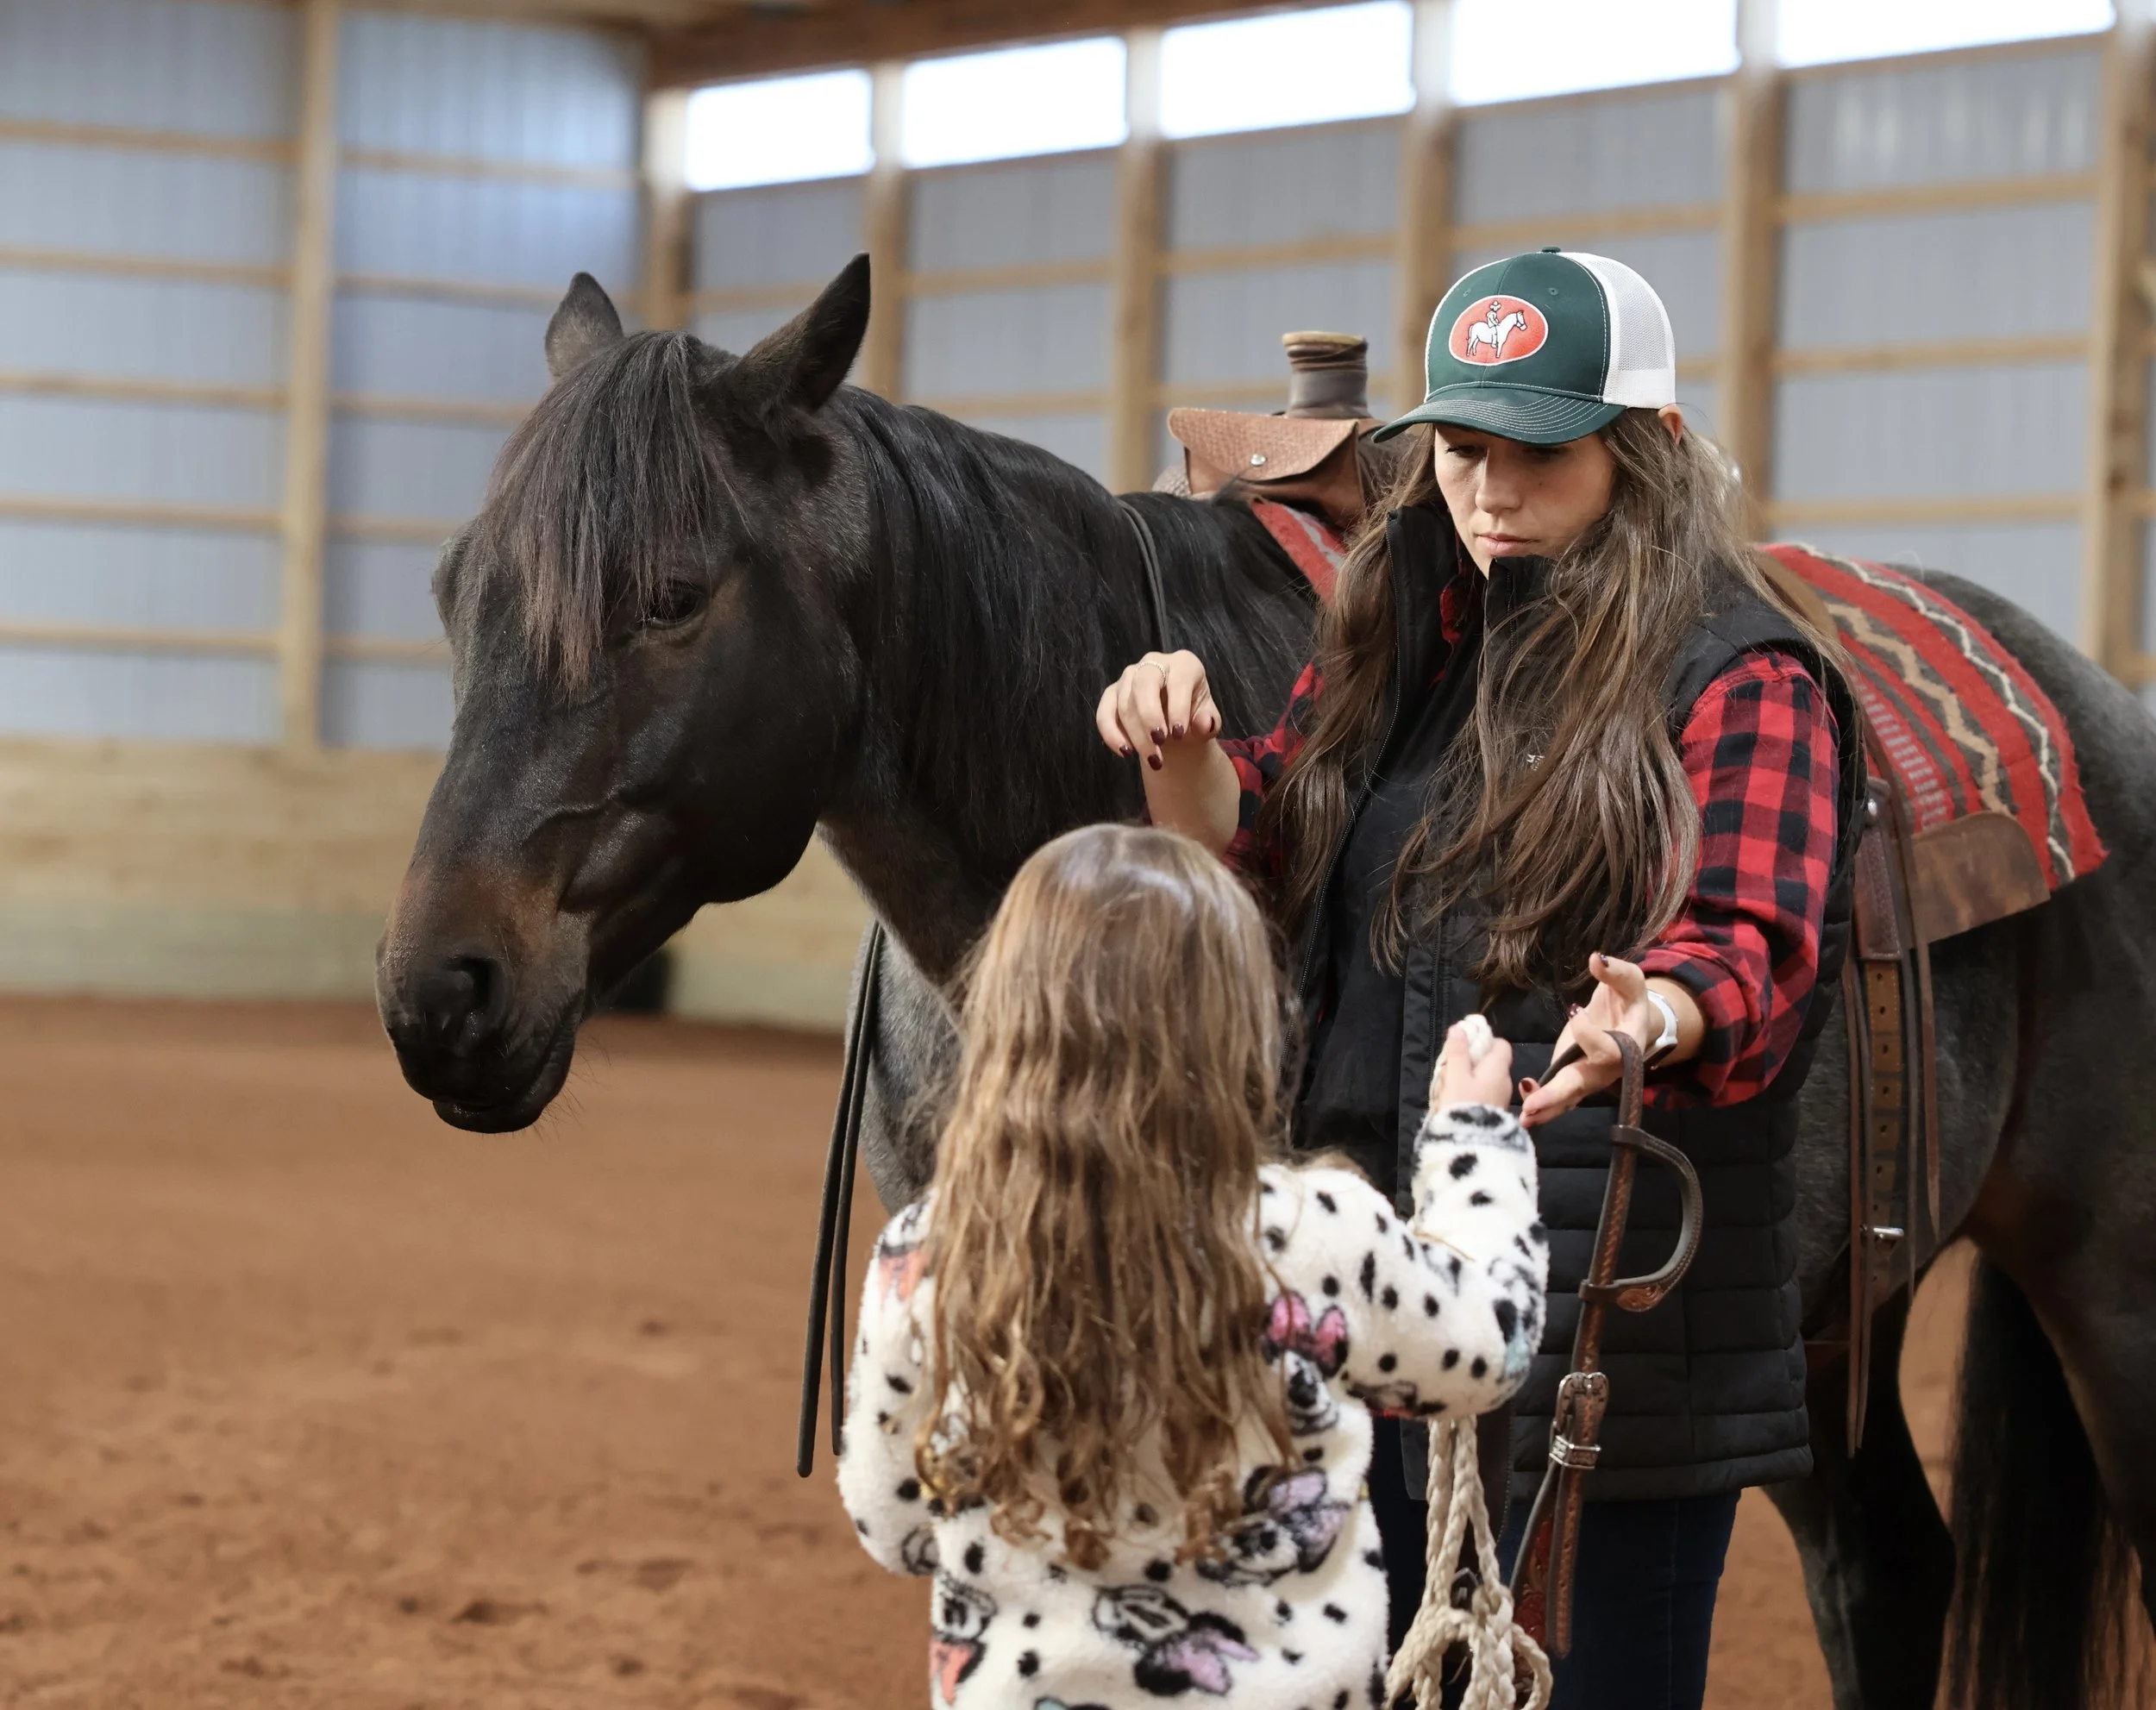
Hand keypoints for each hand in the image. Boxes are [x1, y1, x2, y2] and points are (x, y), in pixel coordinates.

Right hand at [1095, 651, 1220, 771]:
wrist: (1175, 725)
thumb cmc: (1193, 716)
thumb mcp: (1207, 720)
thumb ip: (1208, 722)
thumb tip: (1203, 723)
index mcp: (1183, 664)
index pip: (1177, 680)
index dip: (1177, 707)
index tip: (1179, 734)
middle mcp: (1154, 663)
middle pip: (1144, 684)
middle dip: (1149, 716)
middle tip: (1159, 743)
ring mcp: (1129, 677)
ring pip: (1124, 702)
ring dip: (1136, 733)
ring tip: (1152, 759)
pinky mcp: (1112, 693)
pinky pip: (1105, 712)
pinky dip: (1111, 734)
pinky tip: (1125, 752)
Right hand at [1431, 1017, 1514, 1112]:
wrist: (1471, 1146)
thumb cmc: (1462, 1106)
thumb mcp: (1455, 1076)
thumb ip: (1458, 1052)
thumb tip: (1460, 1028)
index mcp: (1498, 1068)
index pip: (1501, 1045)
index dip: (1485, 1041)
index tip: (1465, 1045)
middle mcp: (1505, 1082)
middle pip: (1490, 1062)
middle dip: (1470, 1061)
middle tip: (1449, 1067)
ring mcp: (1501, 1100)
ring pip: (1484, 1080)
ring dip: (1467, 1079)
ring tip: (1447, 1087)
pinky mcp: (1494, 1115)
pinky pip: (1483, 1096)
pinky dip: (1470, 1094)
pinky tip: (1454, 1102)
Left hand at [1519, 953, 1657, 1127]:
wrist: (1629, 1021)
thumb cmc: (1629, 1000)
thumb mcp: (1629, 982)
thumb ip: (1617, 973)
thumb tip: (1596, 959)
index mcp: (1627, 1046)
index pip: (1606, 1048)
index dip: (1588, 1032)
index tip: (1574, 1009)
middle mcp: (1608, 1069)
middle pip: (1583, 1084)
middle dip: (1557, 1094)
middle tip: (1533, 1104)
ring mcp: (1588, 1078)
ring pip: (1568, 1098)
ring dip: (1545, 1108)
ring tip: (1522, 1116)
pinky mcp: (1572, 1078)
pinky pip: (1559, 1097)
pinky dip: (1541, 1104)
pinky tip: (1523, 1107)